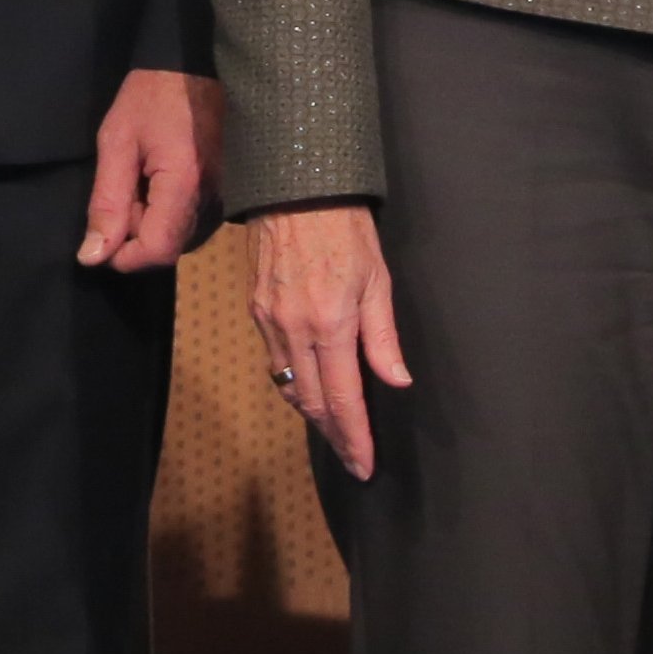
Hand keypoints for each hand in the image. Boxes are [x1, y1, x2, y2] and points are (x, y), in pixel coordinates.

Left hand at [78, 67, 227, 269]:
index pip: (158, 251)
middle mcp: (212, 198)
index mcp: (184, 184)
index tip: (102, 235)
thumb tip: (93, 256)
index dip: (124, 255)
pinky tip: (159, 181)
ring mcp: (223, 196)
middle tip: (124, 188)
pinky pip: (193, 222)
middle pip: (169, 248)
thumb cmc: (151, 97)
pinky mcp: (226, 191)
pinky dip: (169, 213)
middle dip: (135, 234)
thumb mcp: (116, 142)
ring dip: (152, 223)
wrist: (193, 66)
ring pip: (180, 238)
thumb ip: (106, 202)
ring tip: (141, 180)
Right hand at [245, 204, 414, 480]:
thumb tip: (397, 381)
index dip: (354, 437)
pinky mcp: (255, 310)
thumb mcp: (378, 280)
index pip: (344, 398)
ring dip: (313, 414)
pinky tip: (310, 390)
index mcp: (331, 324)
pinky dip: (294, 385)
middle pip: (313, 403)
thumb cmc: (346, 228)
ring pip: (290, 387)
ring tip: (335, 432)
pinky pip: (275, 362)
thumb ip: (383, 337)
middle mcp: (295, 329)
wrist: (294, 188)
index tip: (364, 465)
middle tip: (352, 459)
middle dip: (334, 436)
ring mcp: (269, 321)